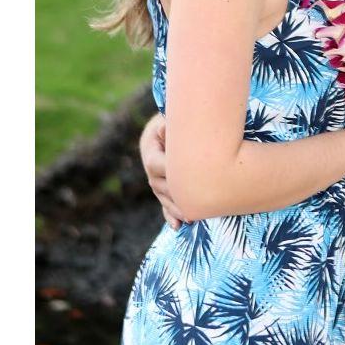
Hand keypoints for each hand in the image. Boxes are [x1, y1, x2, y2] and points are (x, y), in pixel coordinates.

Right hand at [140, 113, 184, 227]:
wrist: (169, 125)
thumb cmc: (176, 119)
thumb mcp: (172, 118)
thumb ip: (170, 125)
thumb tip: (166, 128)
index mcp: (151, 150)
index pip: (157, 165)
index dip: (171, 173)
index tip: (190, 179)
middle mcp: (151, 167)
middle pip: (161, 186)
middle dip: (176, 197)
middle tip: (193, 206)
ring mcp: (156, 179)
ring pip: (164, 197)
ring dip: (176, 209)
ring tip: (191, 218)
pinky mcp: (163, 187)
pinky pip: (165, 203)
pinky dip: (171, 214)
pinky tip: (177, 226)